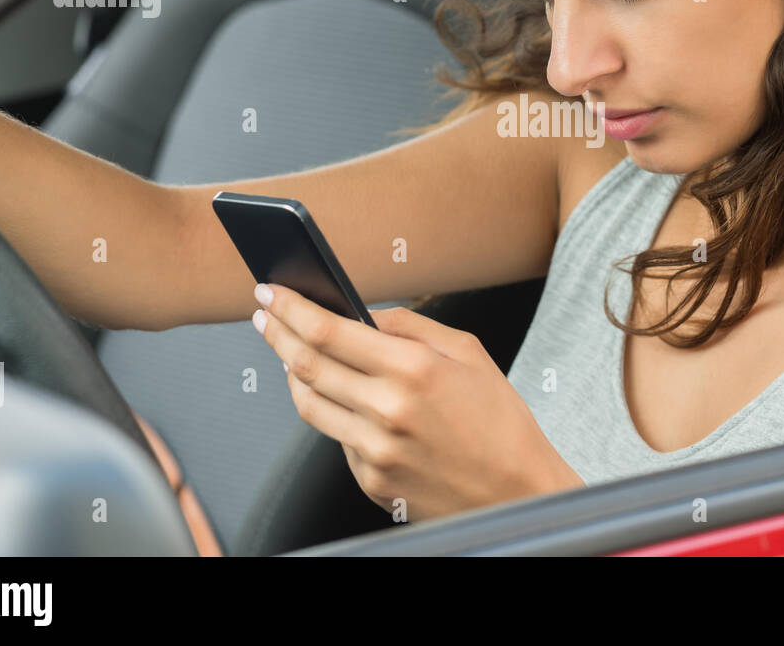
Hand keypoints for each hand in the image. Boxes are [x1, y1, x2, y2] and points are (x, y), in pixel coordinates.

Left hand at [251, 283, 583, 521]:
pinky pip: (337, 439)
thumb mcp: (469, 352)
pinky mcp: (372, 482)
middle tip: (264, 315)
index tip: (271, 293)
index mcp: (414, 369)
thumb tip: (364, 315)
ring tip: (291, 354)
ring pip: (309, 405)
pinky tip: (347, 402)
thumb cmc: (500, 421)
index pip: (327, 331)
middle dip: (276, 334)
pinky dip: (335, 415)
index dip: (290, 308)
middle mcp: (387, 411)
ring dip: (291, 374)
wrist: (518, 491)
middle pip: (305, 366)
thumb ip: (411, 327)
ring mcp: (375, 451)